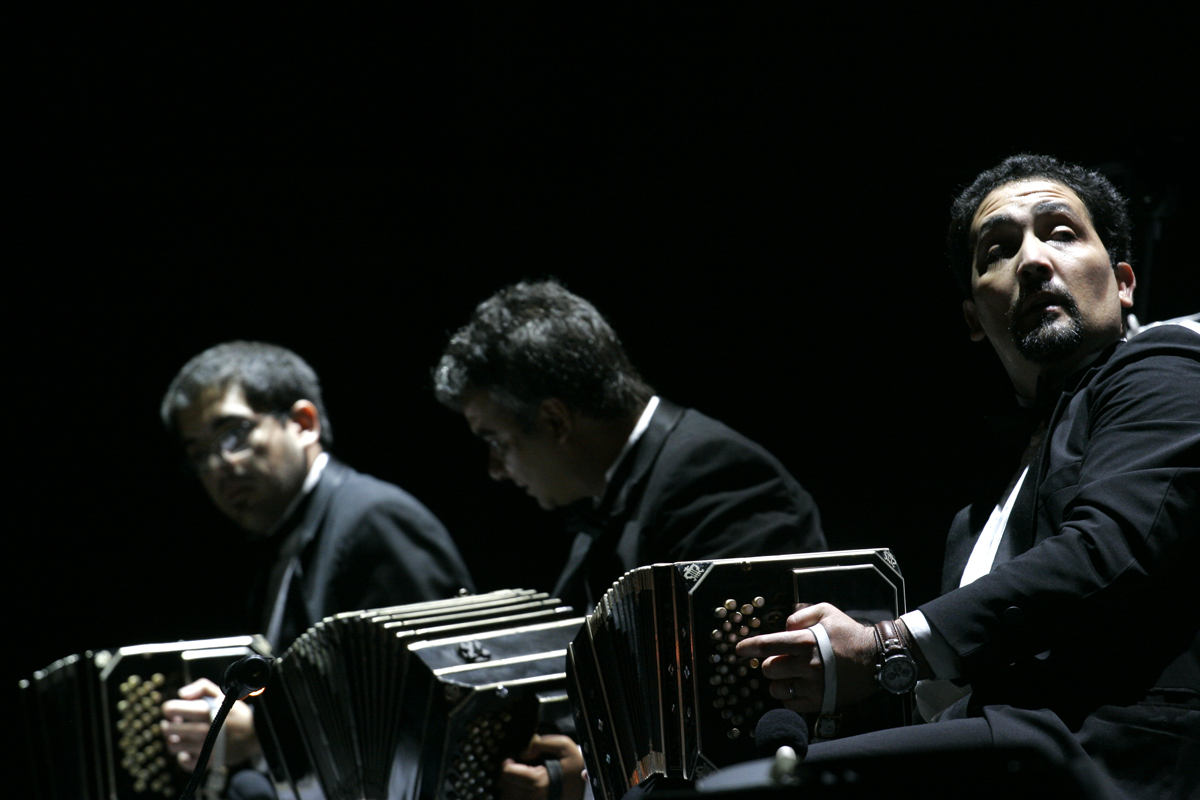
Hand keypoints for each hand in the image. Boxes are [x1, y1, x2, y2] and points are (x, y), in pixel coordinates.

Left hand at [160, 677, 260, 771]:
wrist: (256, 735)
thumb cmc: (237, 714)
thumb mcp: (223, 694)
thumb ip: (202, 687)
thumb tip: (181, 693)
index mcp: (203, 711)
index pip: (170, 709)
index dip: (170, 709)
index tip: (177, 711)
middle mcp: (201, 730)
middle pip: (168, 730)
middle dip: (169, 724)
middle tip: (176, 723)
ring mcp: (204, 748)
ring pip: (173, 746)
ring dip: (175, 740)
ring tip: (183, 736)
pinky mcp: (207, 762)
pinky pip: (184, 763)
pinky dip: (183, 757)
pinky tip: (190, 750)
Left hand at [497, 734, 584, 799]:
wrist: (587, 786)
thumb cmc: (574, 766)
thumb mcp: (564, 746)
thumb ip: (542, 743)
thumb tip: (524, 754)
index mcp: (538, 780)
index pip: (507, 773)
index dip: (507, 764)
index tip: (512, 761)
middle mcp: (533, 796)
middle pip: (505, 786)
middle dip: (508, 775)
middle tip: (516, 769)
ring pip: (508, 797)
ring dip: (510, 787)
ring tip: (519, 780)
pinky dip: (514, 796)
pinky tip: (521, 790)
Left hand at [735, 603, 877, 712]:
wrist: (877, 659)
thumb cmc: (849, 634)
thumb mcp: (826, 611)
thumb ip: (800, 615)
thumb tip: (783, 627)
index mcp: (806, 641)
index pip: (768, 645)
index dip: (748, 647)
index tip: (738, 649)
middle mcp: (807, 664)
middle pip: (768, 669)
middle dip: (768, 664)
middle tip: (778, 661)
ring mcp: (813, 685)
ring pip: (776, 688)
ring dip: (777, 682)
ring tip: (788, 675)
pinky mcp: (820, 701)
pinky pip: (790, 703)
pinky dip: (788, 696)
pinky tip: (796, 688)